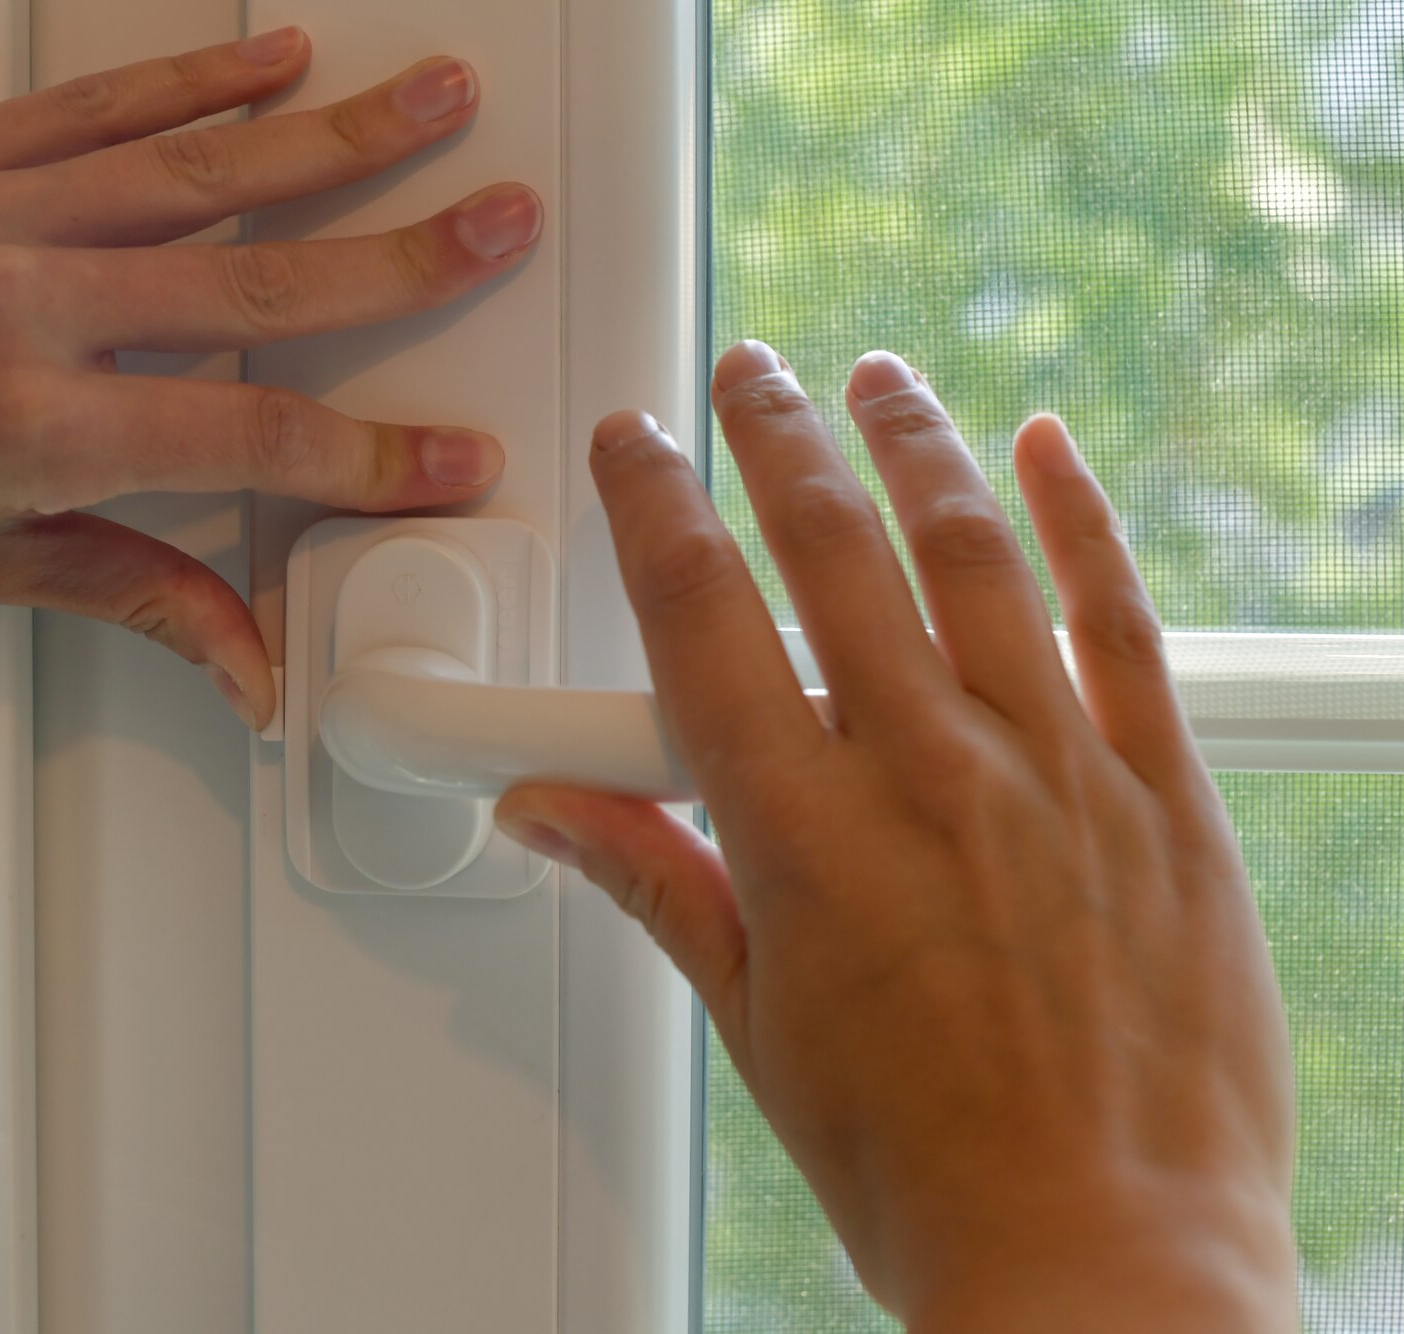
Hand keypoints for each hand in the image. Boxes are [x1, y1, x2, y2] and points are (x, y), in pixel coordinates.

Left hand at [0, 30, 539, 724]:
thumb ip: (139, 591)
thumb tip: (251, 660)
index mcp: (26, 425)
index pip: (251, 431)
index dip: (372, 452)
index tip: (454, 455)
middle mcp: (9, 302)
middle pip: (254, 276)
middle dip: (400, 253)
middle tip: (499, 218)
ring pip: (191, 166)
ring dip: (326, 134)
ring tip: (428, 101)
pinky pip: (86, 110)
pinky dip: (188, 81)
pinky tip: (270, 62)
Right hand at [495, 345, 1297, 1329]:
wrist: (1107, 1263)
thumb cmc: (926, 1171)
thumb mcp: (755, 1028)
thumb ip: (658, 885)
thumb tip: (555, 811)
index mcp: (804, 839)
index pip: (698, 617)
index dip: (654, 505)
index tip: (635, 447)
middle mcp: (927, 778)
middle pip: (829, 547)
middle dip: (771, 435)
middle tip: (744, 377)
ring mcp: (1055, 773)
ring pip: (970, 551)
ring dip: (910, 442)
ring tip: (874, 377)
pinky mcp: (1163, 792)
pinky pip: (1120, 618)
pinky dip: (1083, 517)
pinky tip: (1049, 448)